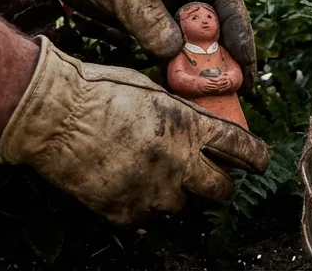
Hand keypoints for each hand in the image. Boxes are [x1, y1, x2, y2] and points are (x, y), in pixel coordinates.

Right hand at [0, 37, 268, 223]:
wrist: (53, 114)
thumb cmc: (100, 91)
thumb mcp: (153, 90)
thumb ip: (180, 114)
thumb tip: (198, 127)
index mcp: (190, 126)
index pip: (244, 149)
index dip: (257, 157)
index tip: (258, 161)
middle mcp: (178, 162)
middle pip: (221, 190)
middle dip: (218, 183)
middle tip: (207, 174)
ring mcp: (151, 190)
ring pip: (181, 206)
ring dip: (174, 193)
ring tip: (152, 173)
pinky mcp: (123, 210)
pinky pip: (146, 220)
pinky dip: (141, 207)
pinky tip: (127, 186)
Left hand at [25, 0, 255, 87]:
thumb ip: (150, 20)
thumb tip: (175, 53)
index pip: (227, 0)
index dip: (240, 33)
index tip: (246, 66)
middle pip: (216, 23)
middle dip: (225, 55)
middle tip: (235, 89)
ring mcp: (167, 3)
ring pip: (194, 37)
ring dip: (200, 64)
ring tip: (210, 94)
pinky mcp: (150, 19)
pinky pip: (170, 45)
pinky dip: (176, 64)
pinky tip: (178, 85)